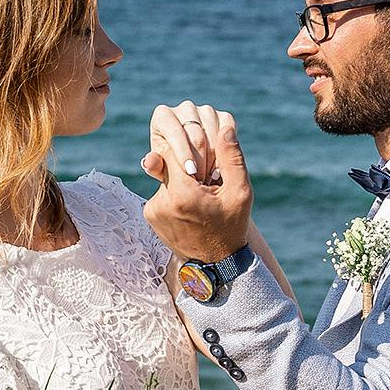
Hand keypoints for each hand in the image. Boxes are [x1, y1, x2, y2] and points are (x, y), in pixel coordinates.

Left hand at [139, 100, 222, 185]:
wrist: (191, 169)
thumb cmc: (171, 169)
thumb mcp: (162, 171)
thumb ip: (156, 166)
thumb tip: (149, 161)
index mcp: (163, 116)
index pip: (174, 131)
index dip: (182, 152)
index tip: (189, 172)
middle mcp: (184, 108)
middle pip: (195, 133)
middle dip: (199, 159)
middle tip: (201, 181)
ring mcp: (205, 110)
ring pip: (213, 131)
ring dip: (214, 158)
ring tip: (210, 178)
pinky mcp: (223, 116)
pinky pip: (228, 129)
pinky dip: (227, 150)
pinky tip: (221, 167)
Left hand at [141, 103, 252, 263]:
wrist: (216, 262)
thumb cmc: (231, 226)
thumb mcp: (240, 192)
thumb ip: (232, 158)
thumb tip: (225, 127)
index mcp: (182, 195)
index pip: (176, 151)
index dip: (193, 151)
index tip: (207, 164)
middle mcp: (160, 203)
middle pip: (169, 163)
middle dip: (188, 165)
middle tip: (207, 182)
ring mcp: (151, 211)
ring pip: (165, 176)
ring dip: (182, 179)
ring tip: (201, 199)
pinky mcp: (149, 215)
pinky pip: (161, 190)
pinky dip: (176, 192)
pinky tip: (191, 206)